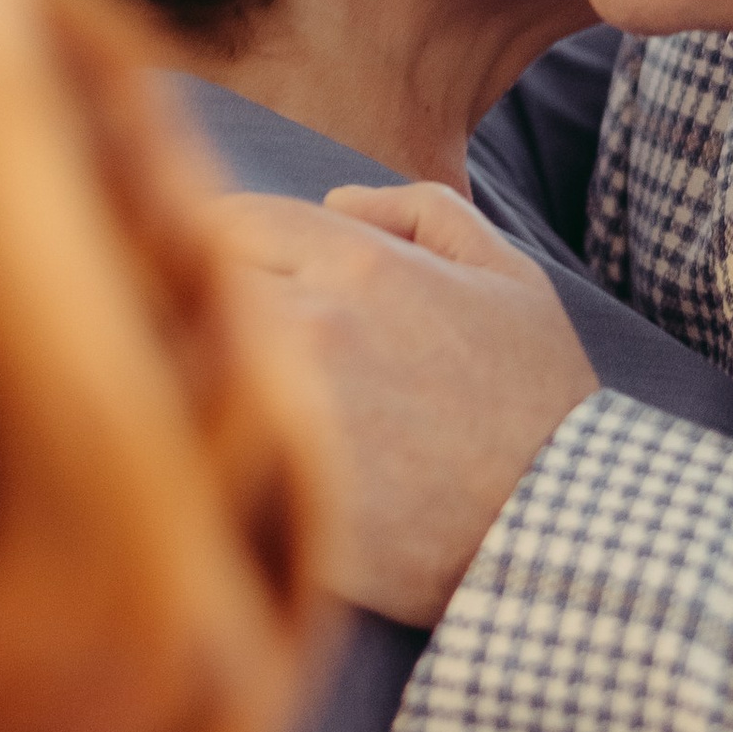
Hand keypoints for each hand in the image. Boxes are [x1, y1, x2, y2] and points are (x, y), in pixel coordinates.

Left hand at [212, 183, 598, 624]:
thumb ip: (424, 212)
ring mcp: (281, 412)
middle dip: (197, 299)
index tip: (222, 267)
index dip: (220, 243)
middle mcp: (310, 325)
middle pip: (187, 286)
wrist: (552, 529)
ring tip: (217, 392)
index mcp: (361, 266)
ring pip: (180, 361)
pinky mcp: (266, 492)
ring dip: (191, 370)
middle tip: (218, 329)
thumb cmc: (536, 400)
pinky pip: (193, 446)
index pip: (226, 218)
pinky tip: (225, 457)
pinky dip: (195, 443)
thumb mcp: (509, 278)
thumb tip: (334, 202)